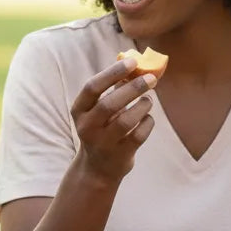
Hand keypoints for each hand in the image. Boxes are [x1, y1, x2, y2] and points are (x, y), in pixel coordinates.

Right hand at [71, 58, 155, 183]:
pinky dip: (147, 123)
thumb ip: (114, 87)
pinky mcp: (120, 156)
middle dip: (133, 88)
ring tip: (148, 100)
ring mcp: (103, 144)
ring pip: (126, 121)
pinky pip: (138, 136)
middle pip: (109, 104)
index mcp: (79, 111)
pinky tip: (148, 118)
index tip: (133, 61)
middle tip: (151, 79)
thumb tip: (134, 61)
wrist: (98, 169)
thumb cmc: (102, 129)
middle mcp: (87, 128)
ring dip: (142, 106)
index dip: (113, 72)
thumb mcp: (99, 109)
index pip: (92, 87)